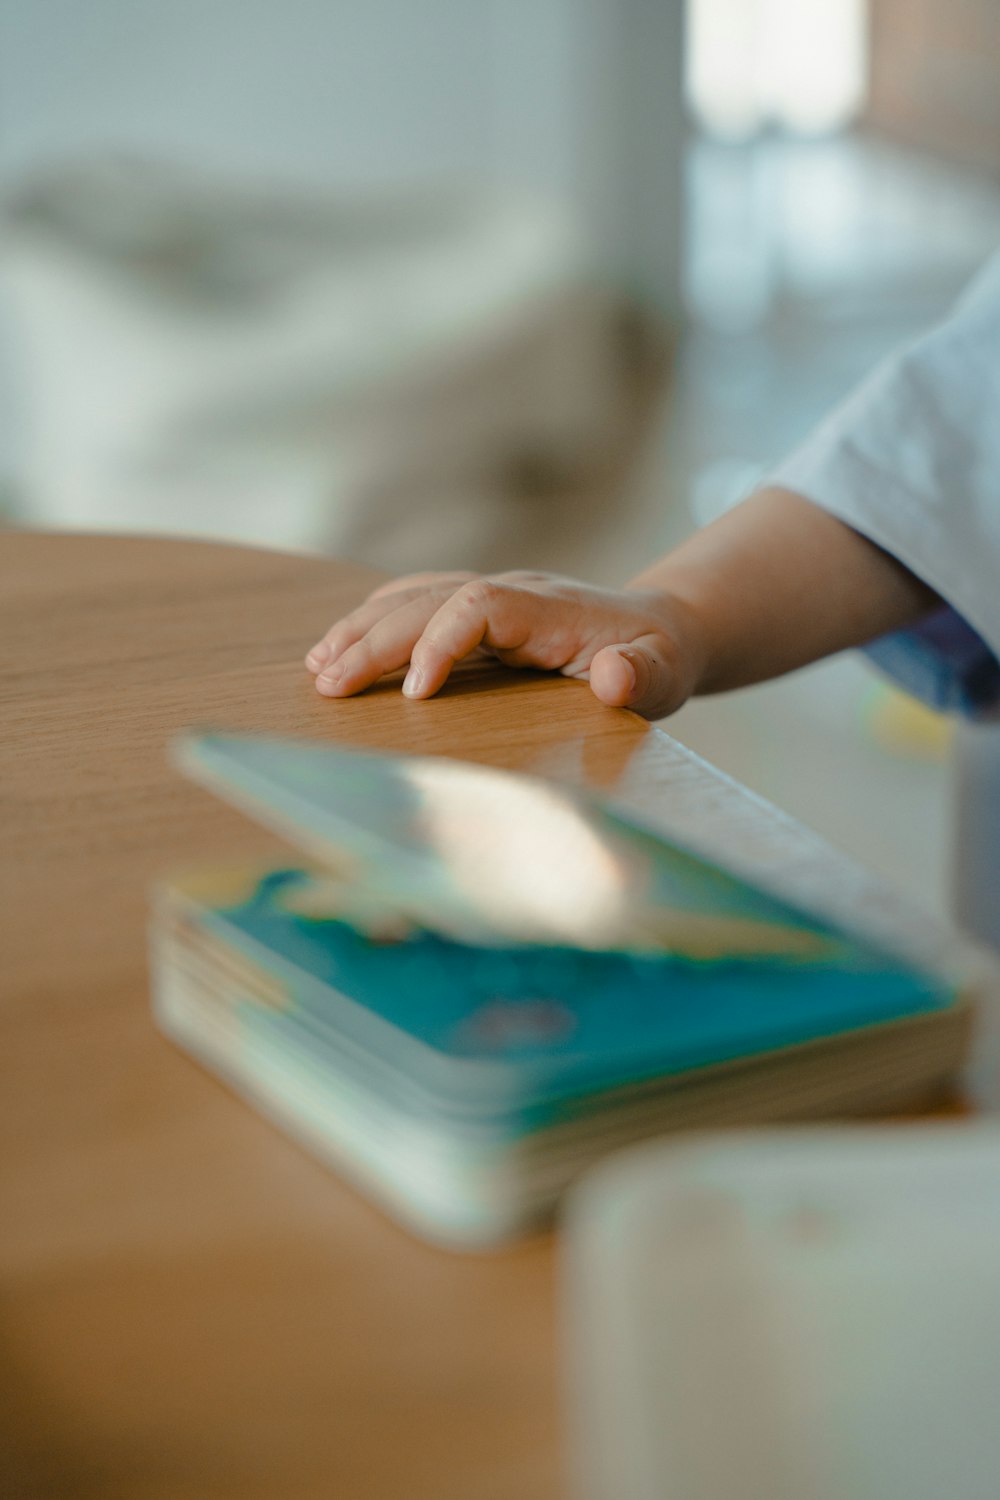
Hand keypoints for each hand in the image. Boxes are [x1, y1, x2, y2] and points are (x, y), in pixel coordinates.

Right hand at [304, 570, 706, 718]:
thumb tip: (610, 676)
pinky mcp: (480, 608)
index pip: (476, 606)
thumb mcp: (666, 675)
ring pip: (413, 597)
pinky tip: (340, 646)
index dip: (438, 642)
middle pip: (428, 600)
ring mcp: (492, 595)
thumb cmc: (658, 659)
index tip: (414, 693)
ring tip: (318, 667)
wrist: (661, 629)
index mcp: (548, 609)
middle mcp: (512, 592)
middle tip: (330, 686)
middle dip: (375, 641)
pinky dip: (375, 621)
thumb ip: (642, 676)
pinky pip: (417, 602)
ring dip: (362, 629)